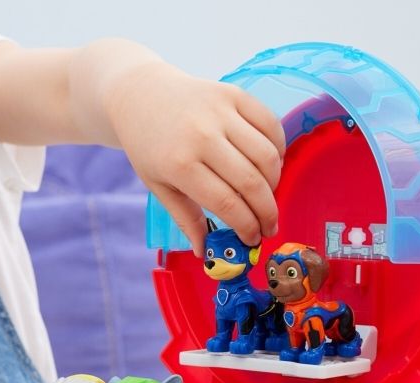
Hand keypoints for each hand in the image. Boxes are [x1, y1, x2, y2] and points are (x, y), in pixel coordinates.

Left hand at [106, 62, 285, 254]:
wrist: (140, 95)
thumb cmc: (149, 145)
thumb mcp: (158, 186)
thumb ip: (185, 218)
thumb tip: (204, 251)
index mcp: (180, 164)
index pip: (227, 203)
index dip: (247, 226)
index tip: (254, 239)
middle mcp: (202, 136)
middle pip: (251, 182)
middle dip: (267, 212)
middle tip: (270, 226)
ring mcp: (220, 112)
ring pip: (267, 155)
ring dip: (275, 182)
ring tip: (267, 195)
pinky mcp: (233, 94)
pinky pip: (270, 124)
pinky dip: (278, 147)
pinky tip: (271, 164)